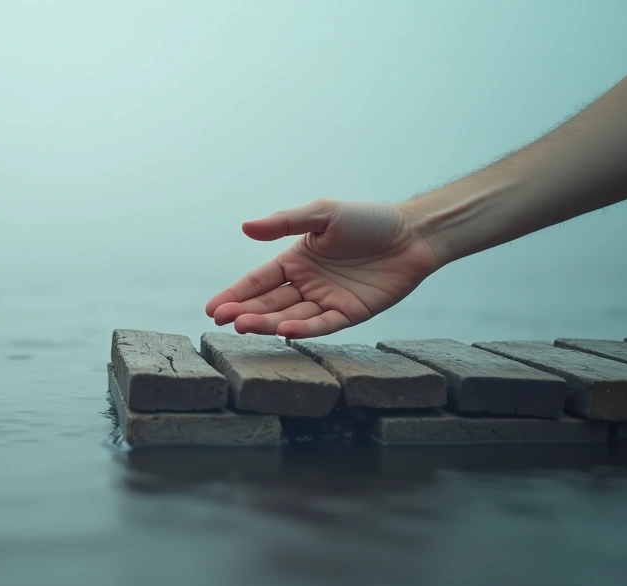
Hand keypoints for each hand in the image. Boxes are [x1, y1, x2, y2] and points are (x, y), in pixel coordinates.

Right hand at [205, 199, 439, 338]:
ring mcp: (327, 302)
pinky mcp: (350, 315)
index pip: (258, 281)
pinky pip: (323, 325)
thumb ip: (286, 222)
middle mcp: (307, 285)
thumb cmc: (368, 220)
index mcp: (295, 261)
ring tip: (244, 326)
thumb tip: (245, 227)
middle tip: (222, 321)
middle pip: (269, 303)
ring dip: (266, 323)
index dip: (235, 294)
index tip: (212, 309)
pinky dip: (303, 330)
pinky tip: (284, 331)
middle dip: (244, 312)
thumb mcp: (323, 214)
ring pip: (289, 317)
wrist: (414, 234)